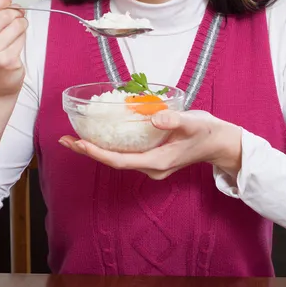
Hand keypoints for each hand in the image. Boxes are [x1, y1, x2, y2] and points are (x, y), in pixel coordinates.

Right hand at [0, 0, 27, 98]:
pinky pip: (21, 38)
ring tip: (14, 32)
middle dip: (13, 13)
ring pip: (15, 25)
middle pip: (2, 15)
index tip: (5, 0)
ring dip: (20, 24)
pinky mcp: (5, 63)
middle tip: (14, 18)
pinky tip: (15, 44)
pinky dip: (22, 38)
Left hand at [59, 110, 242, 179]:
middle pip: (113, 162)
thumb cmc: (208, 133)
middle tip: (65, 140)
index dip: (97, 153)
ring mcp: (150, 165)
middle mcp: (150, 168)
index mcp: (157, 163)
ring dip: (96, 149)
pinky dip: (109, 145)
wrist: (221, 144)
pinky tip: (100, 135)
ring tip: (74, 138)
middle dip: (89, 151)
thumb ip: (175, 121)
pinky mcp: (152, 157)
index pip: (120, 161)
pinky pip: (125, 153)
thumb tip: (154, 118)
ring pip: (117, 158)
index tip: (78, 143)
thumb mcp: (194, 124)